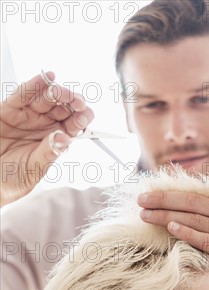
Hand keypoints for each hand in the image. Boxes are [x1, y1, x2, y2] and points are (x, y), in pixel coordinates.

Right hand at [0, 71, 93, 206]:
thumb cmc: (11, 179)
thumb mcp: (33, 169)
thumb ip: (48, 153)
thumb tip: (64, 138)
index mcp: (56, 140)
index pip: (74, 126)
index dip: (82, 119)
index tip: (86, 116)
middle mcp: (44, 125)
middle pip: (64, 108)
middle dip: (73, 103)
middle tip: (77, 102)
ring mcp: (28, 116)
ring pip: (46, 99)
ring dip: (57, 93)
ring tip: (60, 92)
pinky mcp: (10, 110)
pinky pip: (23, 95)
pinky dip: (34, 85)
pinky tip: (46, 78)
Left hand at [137, 167, 208, 282]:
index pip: (197, 188)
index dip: (172, 189)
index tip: (151, 190)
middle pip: (191, 202)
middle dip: (161, 200)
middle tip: (140, 201)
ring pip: (194, 219)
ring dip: (166, 216)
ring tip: (145, 215)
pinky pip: (204, 239)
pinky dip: (187, 233)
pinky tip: (171, 228)